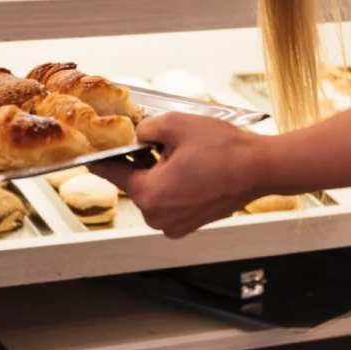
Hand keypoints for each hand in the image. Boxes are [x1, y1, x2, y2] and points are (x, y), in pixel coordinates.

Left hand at [91, 112, 267, 238]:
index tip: (90, 151)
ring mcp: (174, 224)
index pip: (112, 173)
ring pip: (153, 192)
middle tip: (154, 141)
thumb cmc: (224, 150)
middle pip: (134, 183)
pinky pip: (169, 201)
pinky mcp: (188, 224)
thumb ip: (145, 127)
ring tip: (179, 153)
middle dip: (139, 161)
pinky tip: (189, 167)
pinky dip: (173, 185)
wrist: (260, 169)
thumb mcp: (176, 124)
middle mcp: (157, 216)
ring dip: (158, 173)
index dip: (102, 157)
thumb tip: (137, 133)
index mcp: (149, 195)